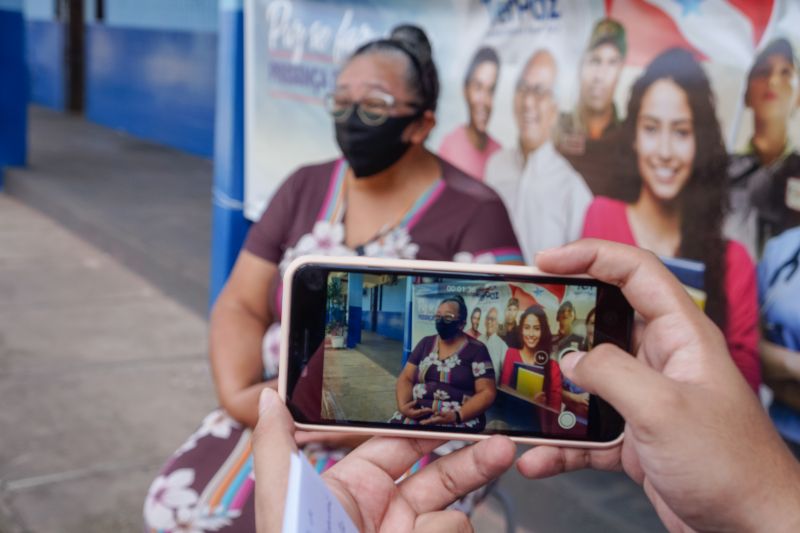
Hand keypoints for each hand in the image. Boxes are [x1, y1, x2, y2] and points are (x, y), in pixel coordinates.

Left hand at [254, 388, 515, 532]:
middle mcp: (386, 513)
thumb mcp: (284, 499)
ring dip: (443, 527)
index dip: (428, 428)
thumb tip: (269, 397)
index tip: (455, 410)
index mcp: (352, 487)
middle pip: (440, 474)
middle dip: (473, 460)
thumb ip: (277, 445)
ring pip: (452, 518)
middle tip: (502, 447)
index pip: (399, 445)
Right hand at [517, 239, 799, 532]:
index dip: (590, 255)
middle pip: (602, 322)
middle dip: (559, 322)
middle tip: (521, 321)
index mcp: (680, 335)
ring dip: (553, 391)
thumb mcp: (663, 408)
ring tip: (519, 393)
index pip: (635, 272)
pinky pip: (586, 430)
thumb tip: (569, 361)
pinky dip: (561, 444)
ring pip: (587, 380)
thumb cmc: (730, 464)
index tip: (546, 261)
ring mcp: (645, 398)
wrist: (751, 527)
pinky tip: (537, 457)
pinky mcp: (634, 436)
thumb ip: (610, 374)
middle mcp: (661, 359)